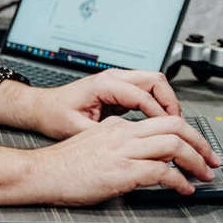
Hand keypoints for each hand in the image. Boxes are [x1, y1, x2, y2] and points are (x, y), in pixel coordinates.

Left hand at [19, 70, 184, 139]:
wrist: (41, 108)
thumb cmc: (55, 115)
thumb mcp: (78, 129)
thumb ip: (106, 136)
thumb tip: (128, 145)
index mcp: (105, 84)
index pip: (144, 95)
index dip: (161, 115)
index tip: (171, 134)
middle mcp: (114, 77)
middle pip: (156, 81)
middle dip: (172, 104)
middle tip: (181, 128)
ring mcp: (117, 81)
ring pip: (154, 85)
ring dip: (167, 104)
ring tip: (176, 128)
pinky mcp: (118, 90)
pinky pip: (146, 93)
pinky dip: (158, 106)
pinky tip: (160, 125)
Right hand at [32, 115, 220, 205]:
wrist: (42, 172)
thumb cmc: (64, 166)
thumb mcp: (96, 146)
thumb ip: (120, 148)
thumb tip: (143, 160)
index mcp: (118, 126)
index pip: (162, 121)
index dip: (187, 134)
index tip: (197, 148)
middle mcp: (124, 133)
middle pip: (175, 126)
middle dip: (200, 143)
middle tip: (211, 159)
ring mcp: (123, 151)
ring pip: (173, 145)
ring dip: (195, 161)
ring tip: (204, 174)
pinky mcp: (121, 172)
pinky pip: (161, 172)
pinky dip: (179, 181)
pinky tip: (184, 189)